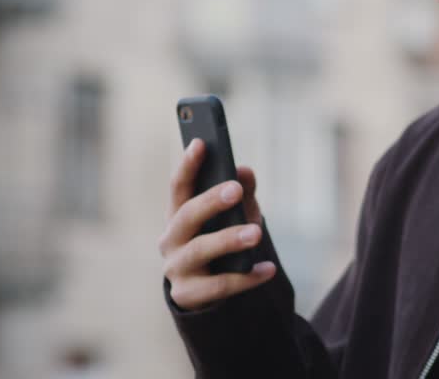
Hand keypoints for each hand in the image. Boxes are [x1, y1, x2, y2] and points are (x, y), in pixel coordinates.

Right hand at [159, 138, 275, 310]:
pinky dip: (246, 277)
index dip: (188, 165)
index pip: (179, 186)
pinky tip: (267, 268)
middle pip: (187, 215)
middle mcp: (170, 239)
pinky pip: (219, 285)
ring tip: (256, 232)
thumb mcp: (234, 218)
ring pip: (200, 250)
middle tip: (236, 190)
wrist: (209, 295)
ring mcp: (176, 268)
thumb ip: (242, 194)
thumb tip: (245, 171)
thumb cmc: (221, 246)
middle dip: (211, 201)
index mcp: (178, 215)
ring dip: (228, 239)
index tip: (201, 143)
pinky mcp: (187, 295)